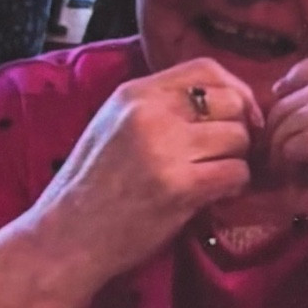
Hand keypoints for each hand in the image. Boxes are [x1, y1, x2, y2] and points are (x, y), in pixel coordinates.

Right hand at [35, 58, 262, 278]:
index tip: (242, 114)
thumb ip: (162, 105)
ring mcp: (164, 148)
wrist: (65, 239)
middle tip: (227, 152)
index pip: (206, 68)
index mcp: (135, 93)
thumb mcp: (116, 125)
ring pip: (238, 137)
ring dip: (236, 159)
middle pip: (230, 101)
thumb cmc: (94, 185)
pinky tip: (215, 195)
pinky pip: (236, 172)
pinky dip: (234, 185)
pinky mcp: (178, 186)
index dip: (236, 89)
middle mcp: (150, 112)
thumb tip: (225, 100)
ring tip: (214, 176)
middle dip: (239, 128)